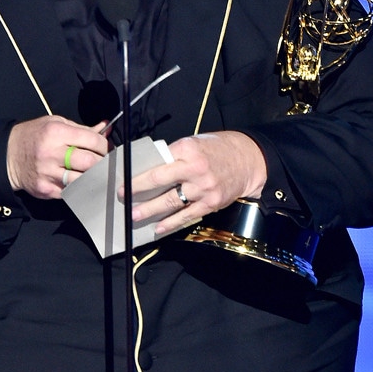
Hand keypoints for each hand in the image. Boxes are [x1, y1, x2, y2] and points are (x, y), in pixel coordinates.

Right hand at [7, 116, 109, 199]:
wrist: (8, 156)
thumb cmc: (34, 137)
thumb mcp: (55, 124)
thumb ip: (82, 129)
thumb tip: (106, 127)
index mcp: (56, 132)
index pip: (92, 140)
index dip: (105, 146)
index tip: (107, 149)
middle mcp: (52, 153)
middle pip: (90, 162)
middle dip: (103, 163)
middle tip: (106, 163)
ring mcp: (48, 173)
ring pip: (83, 180)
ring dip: (94, 178)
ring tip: (97, 174)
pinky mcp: (46, 189)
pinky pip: (71, 192)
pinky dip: (80, 188)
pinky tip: (82, 183)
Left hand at [126, 131, 267, 235]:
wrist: (249, 160)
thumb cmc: (217, 149)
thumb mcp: (194, 143)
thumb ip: (173, 155)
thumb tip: (148, 169)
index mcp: (188, 149)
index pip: (157, 164)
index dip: (139, 176)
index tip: (124, 183)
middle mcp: (195, 169)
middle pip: (160, 183)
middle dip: (138, 193)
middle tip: (122, 200)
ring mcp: (204, 188)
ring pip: (171, 202)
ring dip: (150, 211)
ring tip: (135, 216)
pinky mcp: (211, 203)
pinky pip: (187, 215)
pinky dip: (171, 223)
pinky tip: (158, 228)